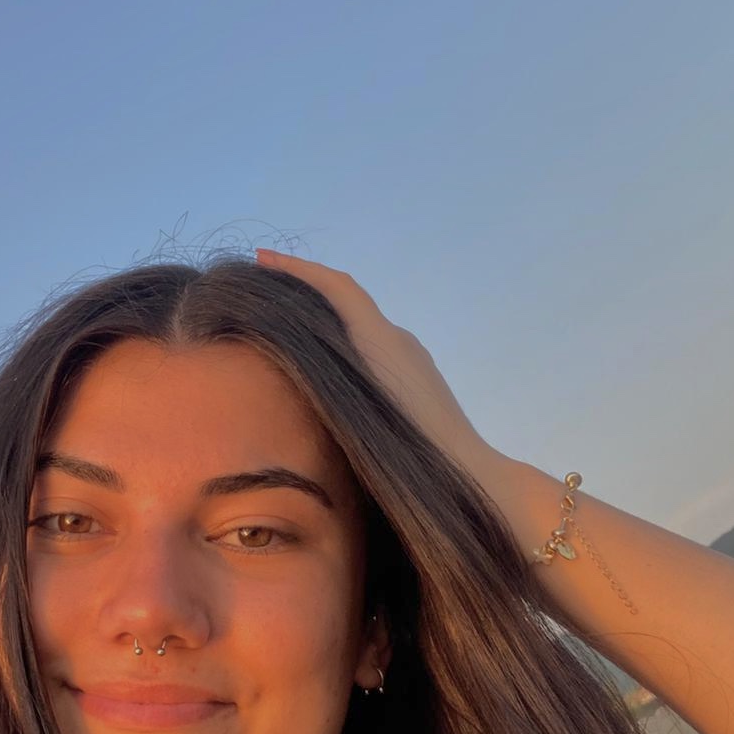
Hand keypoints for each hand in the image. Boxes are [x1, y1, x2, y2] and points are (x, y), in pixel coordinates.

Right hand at [254, 248, 506, 486]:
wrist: (470, 475)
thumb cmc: (411, 449)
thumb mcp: (358, 410)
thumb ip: (326, 375)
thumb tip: (290, 348)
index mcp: (381, 339)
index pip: (337, 287)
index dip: (298, 268)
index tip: (263, 258)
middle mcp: (399, 340)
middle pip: (348, 304)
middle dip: (307, 295)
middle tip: (265, 302)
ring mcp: (413, 361)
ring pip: (362, 331)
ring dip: (326, 326)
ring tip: (287, 343)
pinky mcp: (420, 383)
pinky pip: (373, 353)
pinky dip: (345, 350)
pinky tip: (328, 379)